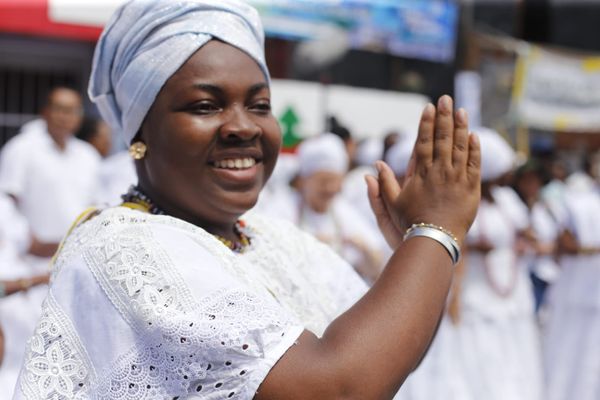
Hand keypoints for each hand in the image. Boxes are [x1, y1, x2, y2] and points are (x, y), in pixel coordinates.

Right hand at [366, 95, 479, 248]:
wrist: (434, 241)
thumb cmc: (410, 224)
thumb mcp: (392, 205)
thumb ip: (384, 184)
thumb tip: (375, 165)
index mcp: (421, 174)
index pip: (424, 142)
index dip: (426, 124)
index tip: (428, 107)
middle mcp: (439, 172)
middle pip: (443, 139)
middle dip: (444, 117)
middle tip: (446, 98)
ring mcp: (457, 179)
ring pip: (460, 147)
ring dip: (461, 127)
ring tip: (462, 110)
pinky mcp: (471, 189)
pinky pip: (474, 164)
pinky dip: (474, 149)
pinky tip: (474, 136)